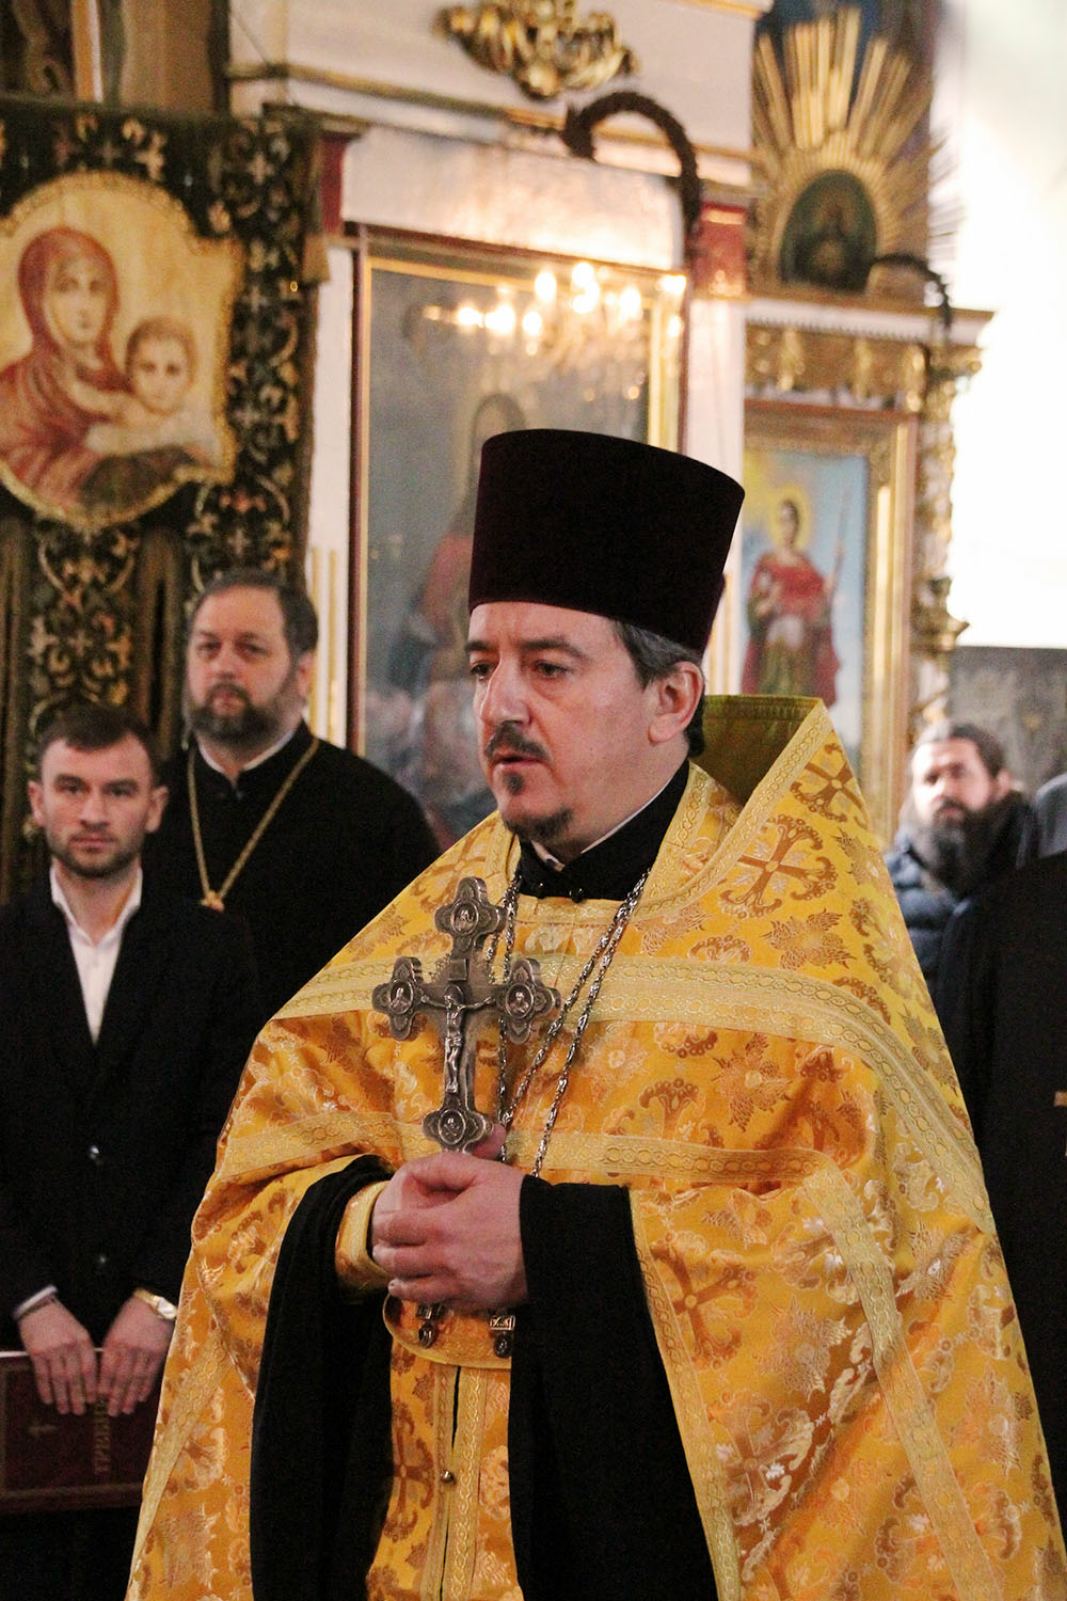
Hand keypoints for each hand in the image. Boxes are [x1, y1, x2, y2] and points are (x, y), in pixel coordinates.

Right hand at [18, 1299, 96, 1414]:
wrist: (39, 1307)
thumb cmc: (61, 1320)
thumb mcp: (78, 1330)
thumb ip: (84, 1349)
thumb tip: (90, 1375)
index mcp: (82, 1339)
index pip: (90, 1367)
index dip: (91, 1386)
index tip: (93, 1400)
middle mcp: (69, 1345)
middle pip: (75, 1377)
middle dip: (78, 1396)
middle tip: (80, 1411)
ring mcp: (52, 1350)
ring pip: (59, 1379)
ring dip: (62, 1397)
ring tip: (64, 1410)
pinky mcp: (36, 1353)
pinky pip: (42, 1375)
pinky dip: (45, 1390)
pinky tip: (48, 1400)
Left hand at [98, 1296, 172, 1417]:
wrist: (155, 1301)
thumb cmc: (131, 1314)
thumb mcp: (115, 1329)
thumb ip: (110, 1350)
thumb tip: (105, 1372)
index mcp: (114, 1342)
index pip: (107, 1370)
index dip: (103, 1386)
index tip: (99, 1401)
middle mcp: (128, 1349)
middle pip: (121, 1378)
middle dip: (116, 1397)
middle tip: (113, 1413)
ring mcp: (145, 1352)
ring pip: (136, 1379)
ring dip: (131, 1396)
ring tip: (126, 1410)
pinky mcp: (159, 1352)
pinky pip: (151, 1373)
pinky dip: (146, 1386)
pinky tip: (142, 1397)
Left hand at [371, 1138, 525, 1311]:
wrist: (555, 1242)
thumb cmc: (520, 1203)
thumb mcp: (483, 1172)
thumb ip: (444, 1166)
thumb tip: (415, 1170)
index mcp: (440, 1225)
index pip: (395, 1228)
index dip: (384, 1224)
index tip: (383, 1224)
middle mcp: (442, 1259)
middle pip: (398, 1262)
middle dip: (385, 1254)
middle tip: (384, 1250)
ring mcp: (457, 1284)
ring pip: (414, 1291)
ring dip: (400, 1283)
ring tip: (397, 1280)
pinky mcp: (474, 1301)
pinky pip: (443, 1303)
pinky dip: (432, 1296)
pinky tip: (433, 1289)